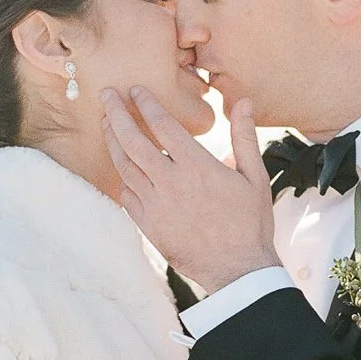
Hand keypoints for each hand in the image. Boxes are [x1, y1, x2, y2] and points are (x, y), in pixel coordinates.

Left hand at [101, 88, 279, 292]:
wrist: (237, 269)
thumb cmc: (250, 223)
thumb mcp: (254, 177)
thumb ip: (244, 137)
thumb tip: (244, 102)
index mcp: (197, 166)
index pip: (162, 125)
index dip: (146, 103)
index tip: (136, 90)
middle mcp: (171, 183)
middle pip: (132, 140)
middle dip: (116, 113)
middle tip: (106, 94)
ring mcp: (156, 206)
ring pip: (123, 167)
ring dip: (112, 142)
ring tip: (107, 124)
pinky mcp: (148, 226)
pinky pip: (126, 196)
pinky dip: (121, 178)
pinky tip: (121, 167)